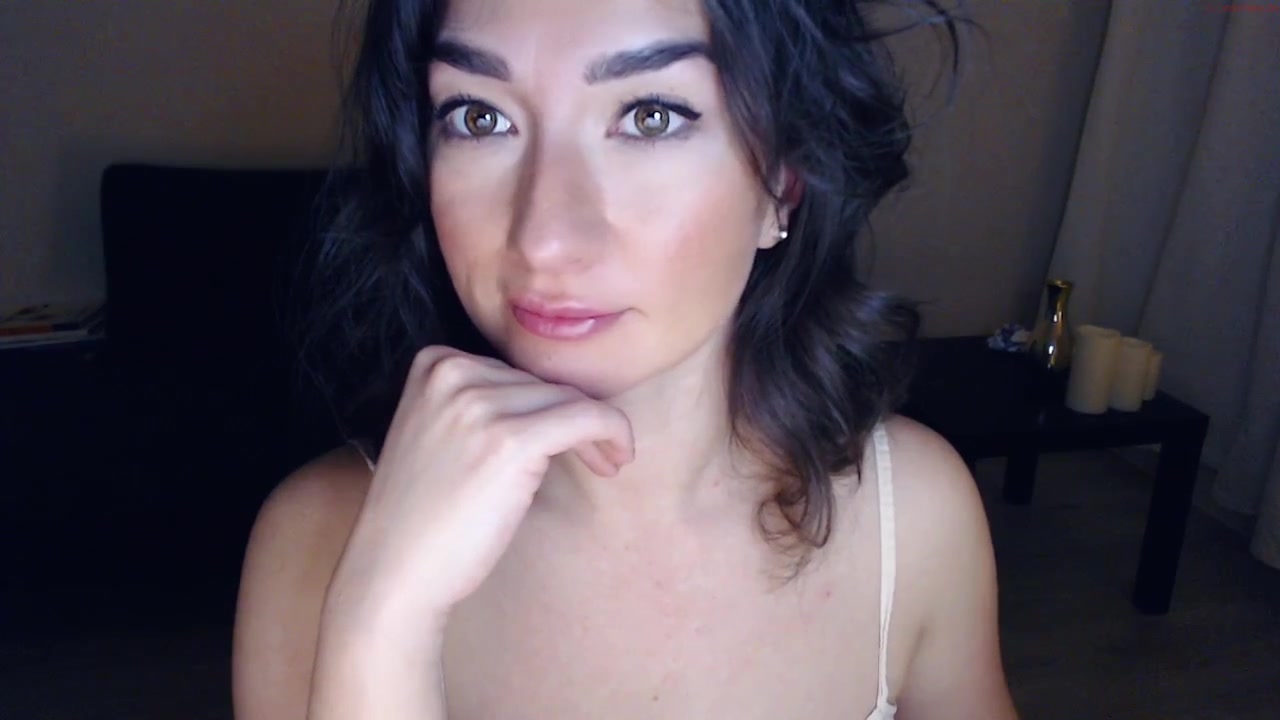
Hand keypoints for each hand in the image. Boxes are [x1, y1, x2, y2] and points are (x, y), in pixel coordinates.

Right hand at [324, 345, 633, 635]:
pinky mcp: (509, 441)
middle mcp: (453, 374)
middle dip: (575, 420)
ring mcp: (479, 405)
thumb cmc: (424, 515)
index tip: (567, 438)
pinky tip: (618, 458)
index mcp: (434, 363)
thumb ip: (481, 404)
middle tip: (597, 457)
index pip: (517, 371)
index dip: (550, 405)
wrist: (395, 571)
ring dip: (597, 430)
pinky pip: (586, 417)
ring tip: (605, 463)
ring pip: (569, 400)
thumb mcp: (440, 434)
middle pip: (545, 384)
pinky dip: (613, 432)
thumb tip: (557, 397)